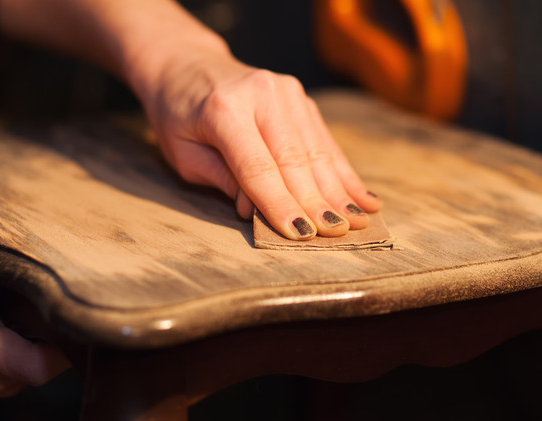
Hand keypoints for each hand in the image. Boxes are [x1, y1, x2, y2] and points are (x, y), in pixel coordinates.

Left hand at [135, 47, 381, 239]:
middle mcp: (262, 94)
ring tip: (359, 222)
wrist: (185, 63)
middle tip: (336, 235)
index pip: (258, 167)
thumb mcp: (185, 155)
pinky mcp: (300, 98)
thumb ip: (224, 181)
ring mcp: (287, 92)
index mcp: (224, 108)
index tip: (300, 234)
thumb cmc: (178, 115)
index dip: (280, 204)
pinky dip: (344, 172)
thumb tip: (258, 213)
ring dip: (339, 191)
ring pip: (318, 151)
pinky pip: (325, 141)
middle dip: (317, 202)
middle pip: (295, 160)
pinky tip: (363, 197)